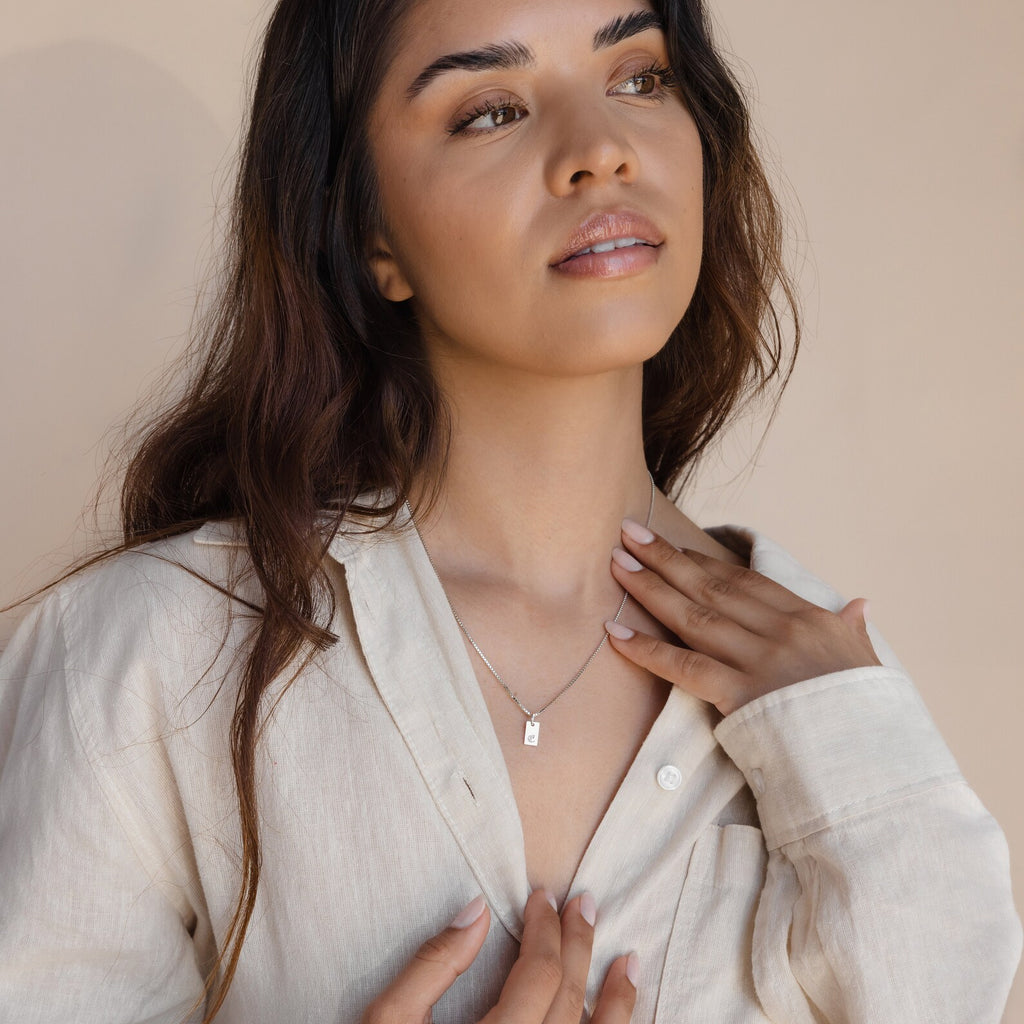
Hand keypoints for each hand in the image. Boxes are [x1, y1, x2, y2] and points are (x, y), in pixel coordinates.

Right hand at [361, 888, 637, 1023]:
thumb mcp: (386, 1020)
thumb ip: (432, 964)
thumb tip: (477, 911)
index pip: (538, 975)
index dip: (545, 929)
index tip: (542, 896)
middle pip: (569, 1000)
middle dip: (580, 945)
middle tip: (585, 903)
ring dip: (616, 1001)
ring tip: (629, 961)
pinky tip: (614, 1019)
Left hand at [605, 519, 880, 715]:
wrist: (878, 765)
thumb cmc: (871, 718)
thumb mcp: (868, 665)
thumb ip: (853, 631)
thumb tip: (860, 605)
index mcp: (811, 620)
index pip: (746, 582)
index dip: (705, 562)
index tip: (675, 548)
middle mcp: (783, 632)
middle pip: (712, 587)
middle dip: (666, 558)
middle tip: (629, 533)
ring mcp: (761, 663)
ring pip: (693, 615)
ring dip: (649, 587)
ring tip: (616, 564)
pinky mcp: (742, 697)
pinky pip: (685, 667)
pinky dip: (647, 650)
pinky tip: (616, 633)